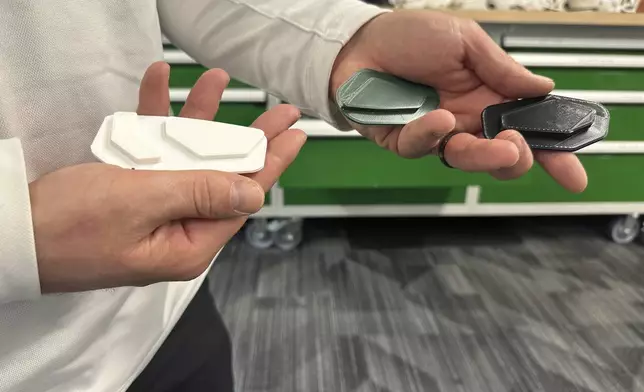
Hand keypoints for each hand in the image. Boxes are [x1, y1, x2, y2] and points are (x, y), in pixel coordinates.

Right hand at [29, 62, 306, 293]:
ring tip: (212, 82)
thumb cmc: (68, 226)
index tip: (293, 134)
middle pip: (223, 177)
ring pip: (189, 160)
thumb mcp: (142, 202)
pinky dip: (156, 123)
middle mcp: (178, 230)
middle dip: (247, 138)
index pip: (243, 198)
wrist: (10, 233)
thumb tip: (253, 193)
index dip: (271, 162)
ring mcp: (155, 212)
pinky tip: (158, 88)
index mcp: (189, 244)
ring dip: (198, 120)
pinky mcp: (132, 196)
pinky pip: (154, 156)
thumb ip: (201, 192)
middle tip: (276, 111)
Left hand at [330, 10, 586, 192]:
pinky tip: (440, 119)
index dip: (552, 152)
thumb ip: (501, 69)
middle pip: (500, 157)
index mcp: (488, 98)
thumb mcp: (465, 42)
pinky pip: (421, 147)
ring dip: (486, 156)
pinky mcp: (403, 140)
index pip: (526, 128)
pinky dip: (432, 134)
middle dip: (516, 160)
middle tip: (519, 148)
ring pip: (465, 160)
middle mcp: (466, 121)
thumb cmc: (412, 37)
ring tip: (503, 145)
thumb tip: (544, 88)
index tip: (574, 175)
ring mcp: (435, 135)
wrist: (360, 41)